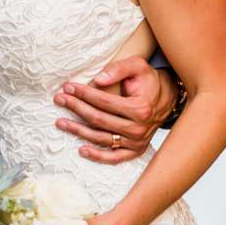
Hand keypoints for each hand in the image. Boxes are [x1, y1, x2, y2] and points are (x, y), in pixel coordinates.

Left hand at [54, 53, 175, 163]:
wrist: (167, 98)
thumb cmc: (148, 81)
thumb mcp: (138, 66)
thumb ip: (118, 69)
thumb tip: (97, 80)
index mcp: (140, 108)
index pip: (104, 102)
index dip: (84, 94)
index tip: (68, 87)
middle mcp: (139, 128)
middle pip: (99, 120)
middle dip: (76, 108)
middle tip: (59, 99)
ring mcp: (137, 142)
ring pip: (101, 138)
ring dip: (78, 131)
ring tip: (61, 122)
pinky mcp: (135, 151)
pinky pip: (114, 157)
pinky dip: (97, 156)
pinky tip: (81, 149)